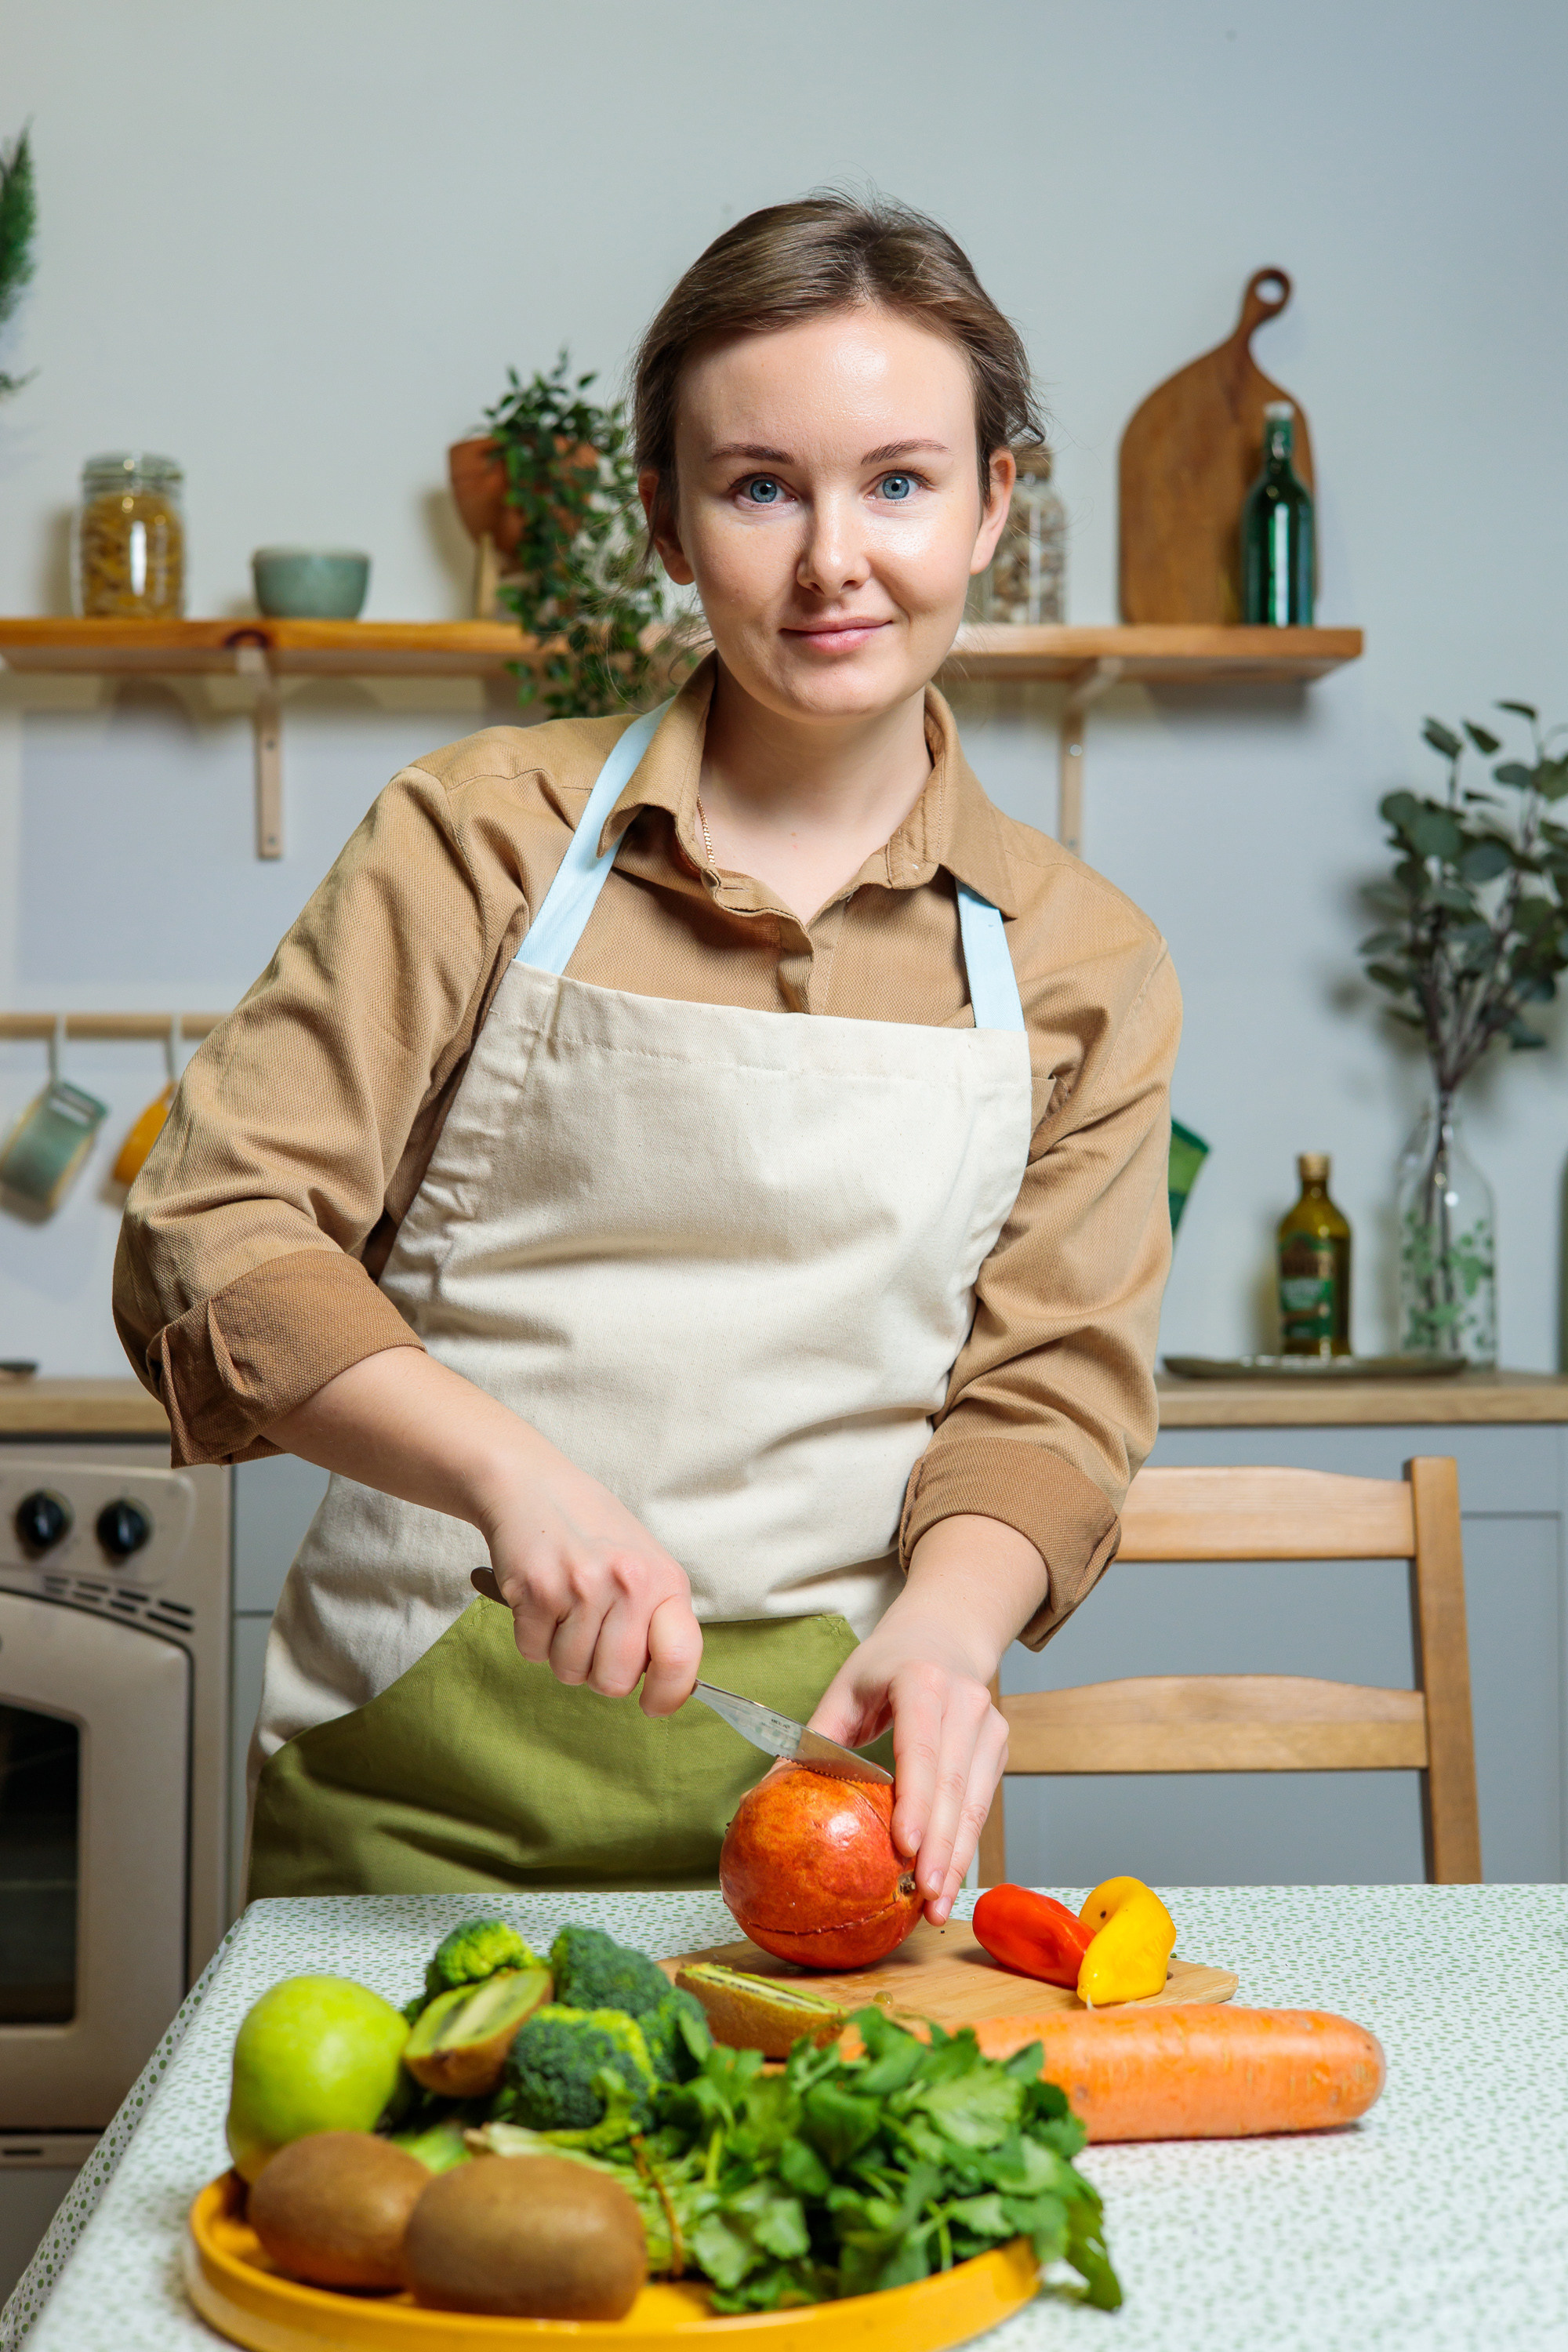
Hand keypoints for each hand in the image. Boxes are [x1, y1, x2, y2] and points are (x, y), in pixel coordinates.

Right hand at [478, 1444, 702, 1715]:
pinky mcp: (537, 1592)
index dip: (668, 1695)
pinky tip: (541, 1600)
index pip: (680, 1657)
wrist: (533, 1487)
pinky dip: (532, 1637)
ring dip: (562, 1653)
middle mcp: (628, 1584)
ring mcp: (581, 1588)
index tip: (653, 1706)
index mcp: (664, 1581)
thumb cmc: (593, 1530)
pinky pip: (533, 1653)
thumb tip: (667, 1684)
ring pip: (570, 1672)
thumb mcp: (644, 1564)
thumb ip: (656, 1618)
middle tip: (591, 1637)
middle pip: (614, 1681)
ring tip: (564, 1609)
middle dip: (598, 1673)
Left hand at [808, 1613, 1007, 1925]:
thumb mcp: (845, 1689)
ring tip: (937, 1904)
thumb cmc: (885, 1666)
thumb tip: (767, 1793)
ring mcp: (989, 1724)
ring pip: (975, 1801)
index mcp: (921, 1681)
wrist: (944, 1635)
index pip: (920, 1747)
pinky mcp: (998, 1746)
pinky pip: (983, 1803)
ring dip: (957, 1856)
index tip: (906, 1848)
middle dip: (940, 1846)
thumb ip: (813, 1739)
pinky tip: (949, 1878)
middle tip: (923, 1896)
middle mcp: (964, 1701)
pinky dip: (965, 1843)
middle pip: (953, 1783)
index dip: (916, 1799)